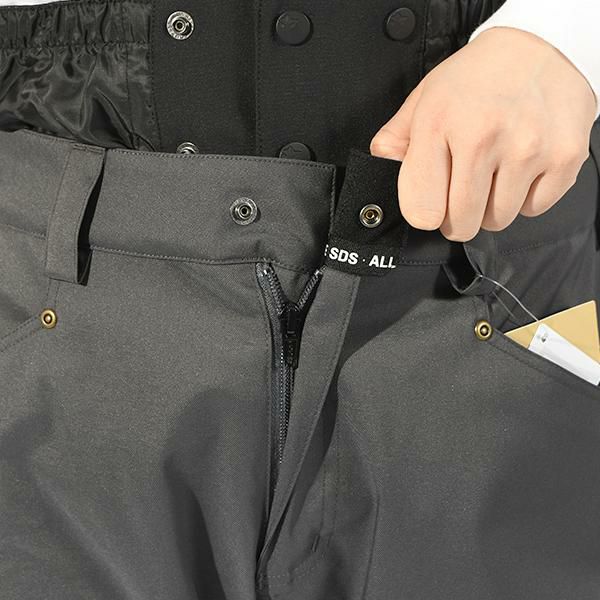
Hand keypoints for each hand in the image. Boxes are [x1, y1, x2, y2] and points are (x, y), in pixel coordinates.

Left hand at [370, 27, 597, 241]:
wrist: (540, 45)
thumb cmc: (477, 77)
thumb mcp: (425, 98)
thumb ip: (397, 138)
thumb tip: (382, 164)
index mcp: (439, 124)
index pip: (422, 211)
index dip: (426, 213)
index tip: (432, 203)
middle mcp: (483, 137)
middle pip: (462, 224)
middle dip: (458, 217)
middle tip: (462, 192)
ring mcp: (527, 148)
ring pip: (498, 219)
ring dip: (491, 207)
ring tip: (493, 173)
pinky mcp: (563, 156)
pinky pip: (533, 208)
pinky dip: (525, 197)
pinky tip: (520, 169)